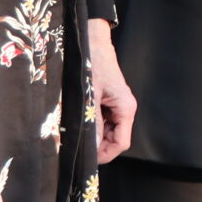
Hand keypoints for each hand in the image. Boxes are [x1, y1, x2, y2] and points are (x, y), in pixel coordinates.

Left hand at [88, 18, 136, 162]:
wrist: (91, 42)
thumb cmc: (93, 63)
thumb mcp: (90, 96)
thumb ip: (93, 122)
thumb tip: (92, 146)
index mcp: (126, 108)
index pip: (121, 143)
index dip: (105, 154)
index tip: (88, 159)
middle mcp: (124, 108)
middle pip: (115, 139)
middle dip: (98, 145)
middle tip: (77, 147)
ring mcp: (116, 105)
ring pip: (107, 131)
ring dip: (93, 135)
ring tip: (75, 132)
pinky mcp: (107, 101)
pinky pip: (101, 120)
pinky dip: (91, 124)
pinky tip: (78, 120)